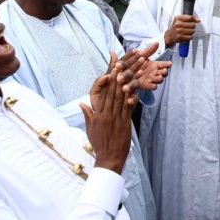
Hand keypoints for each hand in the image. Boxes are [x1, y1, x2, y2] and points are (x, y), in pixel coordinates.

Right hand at [81, 52, 145, 173]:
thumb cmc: (99, 144)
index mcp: (98, 113)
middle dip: (119, 75)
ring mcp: (116, 118)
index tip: (114, 65)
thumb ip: (88, 114)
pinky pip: (129, 108)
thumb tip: (82, 103)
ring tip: (133, 70)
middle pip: (113, 91)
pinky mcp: (125, 123)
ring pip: (121, 97)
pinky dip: (132, 98)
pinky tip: (137, 88)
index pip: (104, 92)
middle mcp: (107, 113)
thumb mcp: (90, 128)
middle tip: (125, 61)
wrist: (109, 158)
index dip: (110, 78)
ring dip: (128, 83)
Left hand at [130, 42, 171, 89]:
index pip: (163, 65)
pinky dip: (153, 86)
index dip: (167, 64)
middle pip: (163, 73)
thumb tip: (157, 42)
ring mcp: (150, 79)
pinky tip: (153, 84)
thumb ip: (149, 50)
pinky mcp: (145, 85)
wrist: (125, 71)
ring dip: (160, 78)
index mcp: (154, 65)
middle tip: (164, 71)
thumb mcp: (141, 55)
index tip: (170, 63)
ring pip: (158, 80)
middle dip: (164, 72)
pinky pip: (151, 87)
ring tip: (159, 77)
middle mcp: (154, 72)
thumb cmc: (134, 62)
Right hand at [164, 14, 199, 47]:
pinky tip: (186, 36)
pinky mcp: (179, 37)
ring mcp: (178, 31)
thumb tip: (198, 20)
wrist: (169, 36)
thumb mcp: (180, 20)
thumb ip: (189, 18)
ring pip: (192, 31)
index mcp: (177, 18)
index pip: (190, 17)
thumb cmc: (176, 28)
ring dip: (191, 32)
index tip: (198, 21)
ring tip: (187, 32)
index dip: (195, 19)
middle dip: (193, 27)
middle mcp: (177, 24)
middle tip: (189, 28)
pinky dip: (190, 37)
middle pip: (192, 25)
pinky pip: (190, 37)